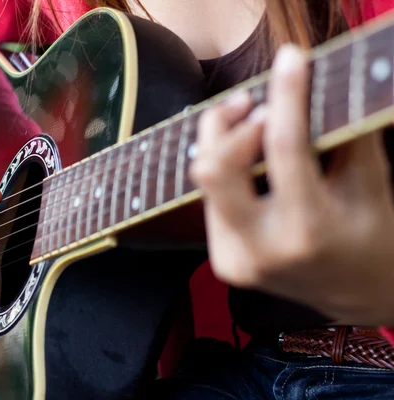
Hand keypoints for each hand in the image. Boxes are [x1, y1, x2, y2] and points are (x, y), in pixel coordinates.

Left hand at [190, 45, 393, 325]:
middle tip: (248, 102)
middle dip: (224, 125)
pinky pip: (211, 201)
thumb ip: (344, 133)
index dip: (286, 96)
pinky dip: (225, 172)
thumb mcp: (371, 182)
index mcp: (309, 230)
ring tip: (249, 123)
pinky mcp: (222, 262)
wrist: (356, 293)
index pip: (285, 149)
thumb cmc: (371, 234)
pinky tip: (245, 160)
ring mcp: (235, 260)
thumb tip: (320, 80)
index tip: (291, 60)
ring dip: (221, 143)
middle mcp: (262, 249)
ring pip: (205, 183)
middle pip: (213, 169)